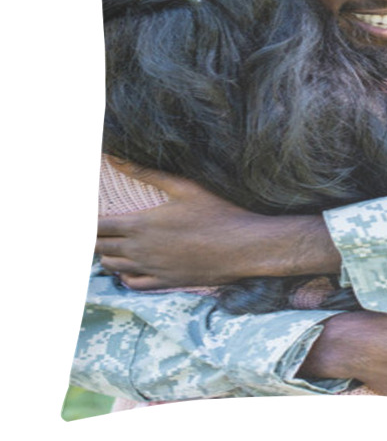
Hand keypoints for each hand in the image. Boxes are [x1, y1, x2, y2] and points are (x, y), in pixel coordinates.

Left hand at [97, 158, 339, 288]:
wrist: (244, 246)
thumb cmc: (218, 212)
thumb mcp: (185, 187)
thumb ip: (148, 172)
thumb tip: (114, 157)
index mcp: (141, 224)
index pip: (98, 226)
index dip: (88, 222)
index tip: (88, 215)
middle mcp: (141, 249)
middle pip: (101, 247)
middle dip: (94, 238)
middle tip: (98, 228)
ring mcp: (152, 268)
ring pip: (113, 266)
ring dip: (107, 255)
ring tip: (111, 244)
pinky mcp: (165, 282)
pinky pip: (132, 283)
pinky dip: (124, 275)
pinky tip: (129, 266)